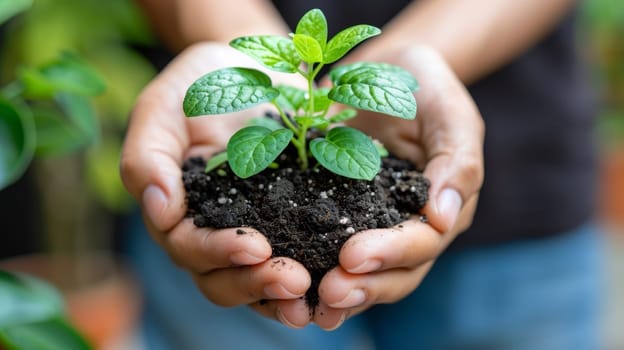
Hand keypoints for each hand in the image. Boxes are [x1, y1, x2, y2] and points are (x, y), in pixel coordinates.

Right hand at [120, 42, 313, 326]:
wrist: (252, 66)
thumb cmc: (200, 84)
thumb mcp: (163, 107)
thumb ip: (148, 156)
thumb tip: (158, 206)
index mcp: (179, 212)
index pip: (189, 248)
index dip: (219, 254)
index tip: (255, 247)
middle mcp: (216, 230)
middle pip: (225, 278)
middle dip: (257, 284)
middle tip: (295, 282)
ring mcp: (256, 228)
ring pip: (260, 279)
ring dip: (285, 294)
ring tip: (314, 293)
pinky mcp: (294, 219)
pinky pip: (302, 255)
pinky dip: (316, 272)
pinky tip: (340, 277)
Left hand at [310, 45, 483, 329]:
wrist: (388, 71)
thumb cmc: (425, 87)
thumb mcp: (449, 112)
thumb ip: (457, 161)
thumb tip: (442, 219)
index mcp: (441, 208)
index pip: (423, 243)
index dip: (390, 254)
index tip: (352, 256)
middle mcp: (409, 226)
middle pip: (394, 272)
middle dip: (363, 285)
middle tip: (328, 292)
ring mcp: (374, 225)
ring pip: (365, 274)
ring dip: (341, 292)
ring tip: (311, 304)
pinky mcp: (338, 215)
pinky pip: (328, 250)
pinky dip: (314, 270)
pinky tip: (291, 282)